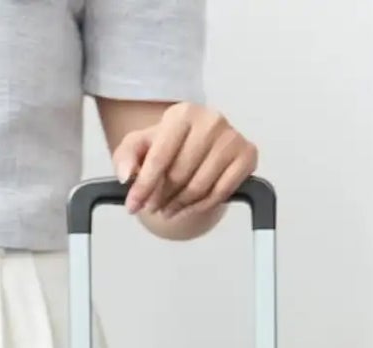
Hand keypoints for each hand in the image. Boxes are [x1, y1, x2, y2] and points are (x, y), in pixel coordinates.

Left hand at [114, 106, 257, 221]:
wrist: (198, 145)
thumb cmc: (167, 146)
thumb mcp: (140, 147)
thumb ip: (125, 156)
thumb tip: (126, 176)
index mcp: (182, 113)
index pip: (159, 158)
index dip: (143, 187)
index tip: (132, 207)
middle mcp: (211, 120)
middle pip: (179, 176)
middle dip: (160, 198)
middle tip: (153, 208)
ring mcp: (231, 137)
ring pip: (199, 187)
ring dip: (179, 206)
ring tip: (168, 209)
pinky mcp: (247, 155)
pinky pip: (221, 193)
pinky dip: (201, 207)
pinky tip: (189, 207)